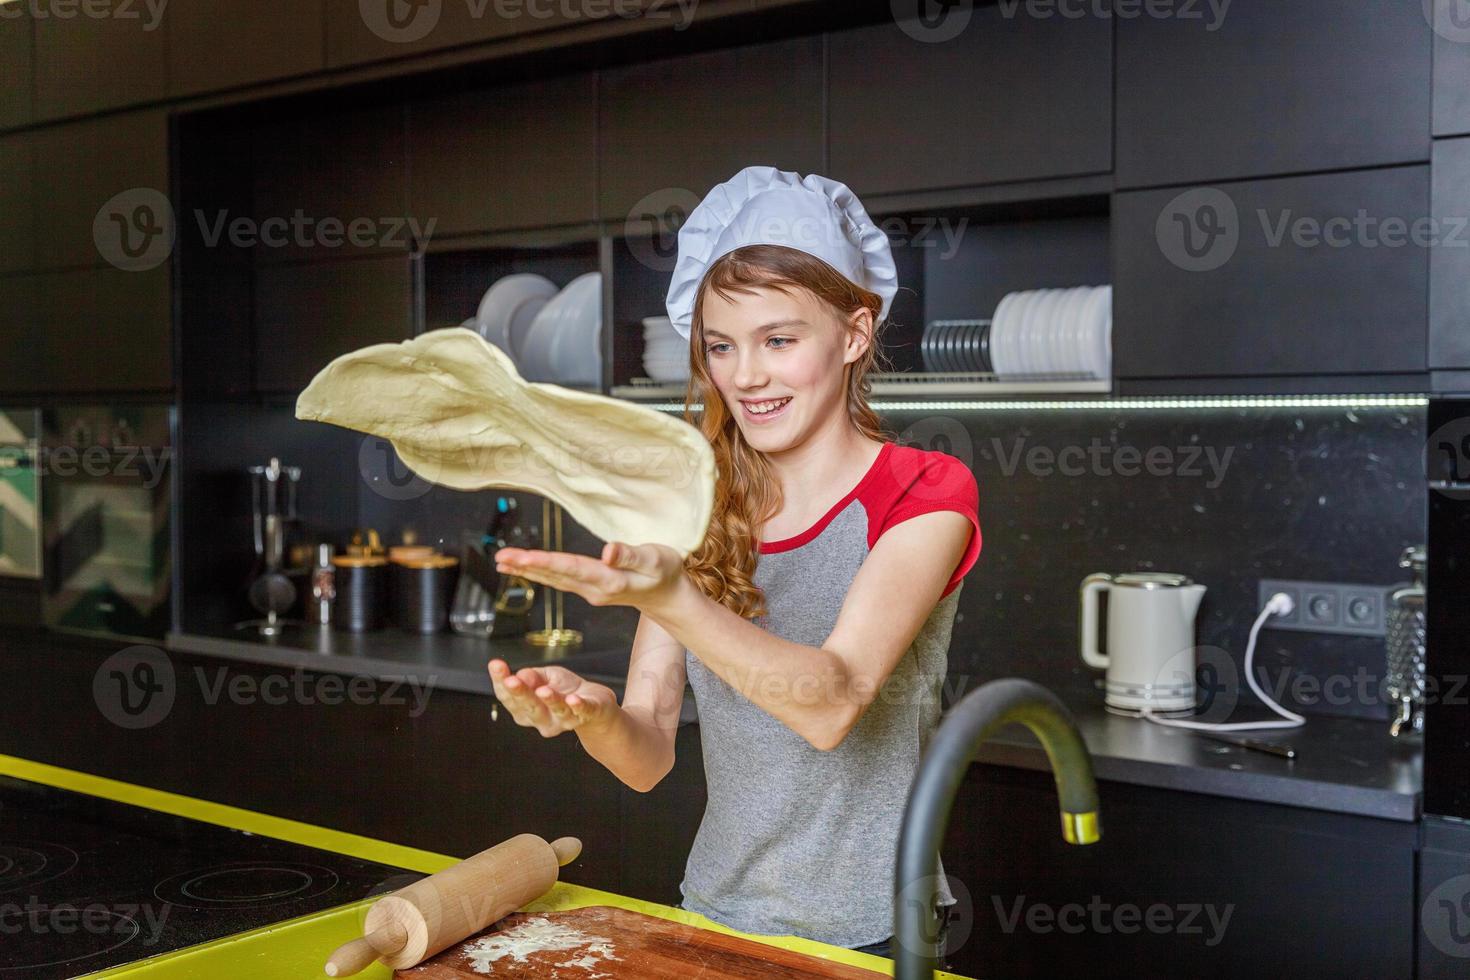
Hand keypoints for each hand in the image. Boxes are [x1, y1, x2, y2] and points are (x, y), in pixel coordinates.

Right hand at [487, 659, 619, 737]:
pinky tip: (574, 700)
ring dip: (550, 700)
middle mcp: (542, 720)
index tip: (496, 665)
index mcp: (526, 710)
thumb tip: (521, 675)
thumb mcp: (544, 677)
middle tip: (511, 680)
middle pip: (529, 707)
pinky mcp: (586, 715)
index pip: (509, 698)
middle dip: (520, 693)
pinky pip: (582, 712)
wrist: (594, 704)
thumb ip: (531, 677)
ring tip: (543, 690)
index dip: (501, 682)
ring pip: (556, 711)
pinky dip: (578, 706)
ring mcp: (564, 720)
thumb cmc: (564, 690)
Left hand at [494, 541, 688, 615]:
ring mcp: (590, 592)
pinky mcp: (589, 589)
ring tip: (502, 562)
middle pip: (556, 575)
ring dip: (528, 571)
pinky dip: (540, 574)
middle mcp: (594, 589)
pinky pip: (559, 581)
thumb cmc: (665, 572)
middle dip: (526, 567)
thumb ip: (630, 556)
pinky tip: (524, 569)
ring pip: (554, 580)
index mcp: (609, 580)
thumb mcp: (656, 560)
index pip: (571, 568)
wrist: (668, 596)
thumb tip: (606, 551)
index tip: (521, 558)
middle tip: (500, 558)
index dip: (545, 562)